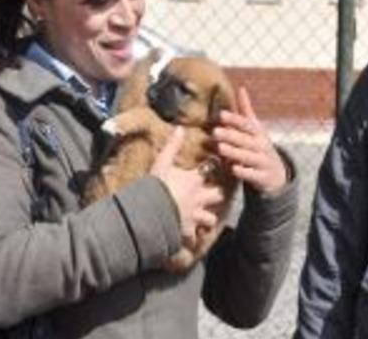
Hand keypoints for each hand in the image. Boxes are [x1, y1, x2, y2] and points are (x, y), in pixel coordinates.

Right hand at [151, 127, 224, 243]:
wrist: (150, 211)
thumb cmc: (156, 185)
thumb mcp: (162, 163)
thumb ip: (172, 146)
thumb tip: (180, 128)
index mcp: (193, 180)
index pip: (210, 169)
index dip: (213, 166)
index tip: (213, 165)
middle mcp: (199, 198)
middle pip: (218, 195)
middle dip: (216, 195)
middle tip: (214, 195)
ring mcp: (195, 216)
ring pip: (210, 220)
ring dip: (207, 220)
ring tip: (204, 220)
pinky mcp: (187, 231)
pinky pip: (194, 238)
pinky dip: (193, 239)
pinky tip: (191, 240)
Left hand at [214, 87, 286, 194]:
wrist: (277, 175)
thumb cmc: (260, 148)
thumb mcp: (255, 129)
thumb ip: (246, 110)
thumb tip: (240, 88)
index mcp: (258, 133)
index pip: (246, 124)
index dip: (235, 119)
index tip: (221, 114)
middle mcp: (261, 146)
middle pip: (246, 139)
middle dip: (231, 135)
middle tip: (215, 132)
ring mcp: (263, 162)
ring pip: (249, 156)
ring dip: (235, 152)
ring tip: (220, 148)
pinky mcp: (263, 178)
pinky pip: (253, 174)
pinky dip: (244, 172)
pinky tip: (233, 169)